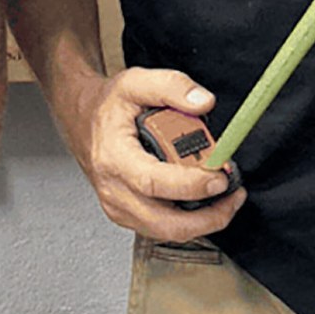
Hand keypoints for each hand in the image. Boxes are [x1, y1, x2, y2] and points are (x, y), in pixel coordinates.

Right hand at [66, 67, 242, 242]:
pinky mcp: (126, 215)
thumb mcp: (136, 81)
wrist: (81, 120)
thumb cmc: (108, 105)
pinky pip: (163, 230)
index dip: (191, 184)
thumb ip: (171, 86)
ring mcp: (119, 207)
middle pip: (165, 223)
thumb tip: (204, 102)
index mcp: (114, 157)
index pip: (154, 182)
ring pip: (167, 232)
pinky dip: (189, 221)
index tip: (220, 176)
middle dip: (208, 216)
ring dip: (203, 221)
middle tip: (232, 194)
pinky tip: (205, 201)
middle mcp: (114, 189)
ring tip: (226, 197)